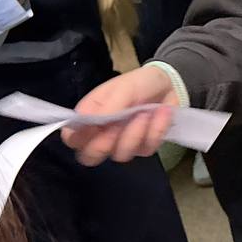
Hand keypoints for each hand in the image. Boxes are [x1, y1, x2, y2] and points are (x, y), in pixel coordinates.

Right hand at [62, 65, 180, 164]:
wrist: (170, 84)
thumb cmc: (139, 84)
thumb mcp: (122, 90)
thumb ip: (104, 109)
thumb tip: (84, 123)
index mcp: (90, 117)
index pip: (71, 138)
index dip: (78, 138)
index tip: (94, 127)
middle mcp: (102, 134)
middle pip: (90, 157)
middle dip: (105, 144)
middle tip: (118, 126)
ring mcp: (122, 143)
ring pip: (120, 155)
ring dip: (135, 132)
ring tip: (146, 112)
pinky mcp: (143, 147)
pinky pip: (146, 150)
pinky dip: (155, 130)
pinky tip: (161, 114)